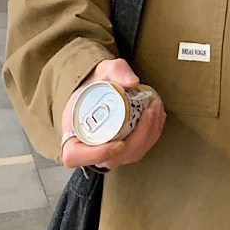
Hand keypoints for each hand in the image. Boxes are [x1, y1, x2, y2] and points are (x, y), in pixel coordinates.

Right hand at [60, 57, 165, 171]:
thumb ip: (116, 71)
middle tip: (150, 111)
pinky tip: (158, 115)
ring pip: (130, 155)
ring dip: (149, 134)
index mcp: (72, 134)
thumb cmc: (97, 84)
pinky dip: (152, 134)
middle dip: (138, 137)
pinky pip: (139, 149)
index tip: (119, 143)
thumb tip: (133, 83)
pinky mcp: (124, 151)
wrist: (101, 90)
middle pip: (112, 158)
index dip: (97, 154)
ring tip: (156, 108)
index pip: (75, 156)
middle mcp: (88, 149)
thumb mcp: (103, 70)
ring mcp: (108, 153)